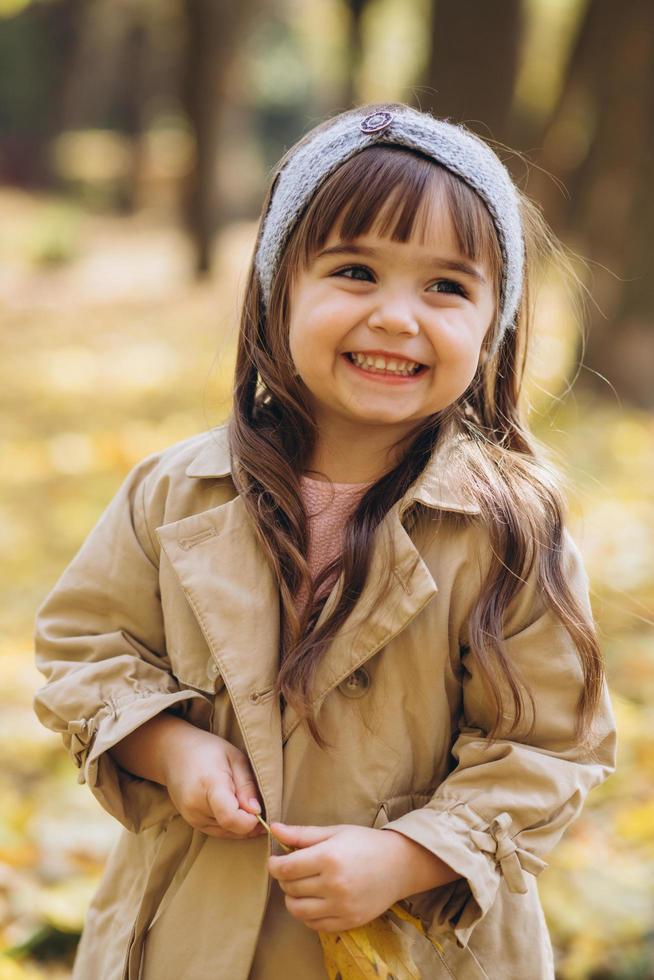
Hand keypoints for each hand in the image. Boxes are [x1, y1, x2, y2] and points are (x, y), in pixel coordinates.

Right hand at [163, 728, 265, 839]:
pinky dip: (230, 825)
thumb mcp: (235, 758)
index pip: (230, 817)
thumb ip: (246, 785)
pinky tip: (236, 810)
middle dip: (250, 822)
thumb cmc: (208, 750)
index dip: (250, 821)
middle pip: (231, 827)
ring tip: (246, 803)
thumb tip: (257, 811)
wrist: (174, 753)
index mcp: (209, 785)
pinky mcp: (192, 822)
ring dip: (240, 825)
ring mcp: (191, 816)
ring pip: (226, 833)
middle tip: (260, 806)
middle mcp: (196, 806)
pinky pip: (218, 831)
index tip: (261, 810)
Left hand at [267, 822, 408, 931]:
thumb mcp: (334, 832)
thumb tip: (274, 829)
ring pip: (298, 910)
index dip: (274, 865)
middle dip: (284, 879)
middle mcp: (334, 885)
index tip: (276, 861)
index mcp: (329, 858)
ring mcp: (342, 907)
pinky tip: (313, 900)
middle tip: (291, 870)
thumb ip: (302, 834)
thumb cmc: (365, 843)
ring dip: (292, 899)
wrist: (399, 865)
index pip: (286, 868)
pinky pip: (315, 924)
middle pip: (290, 888)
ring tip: (300, 887)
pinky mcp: (348, 921)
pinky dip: (307, 914)